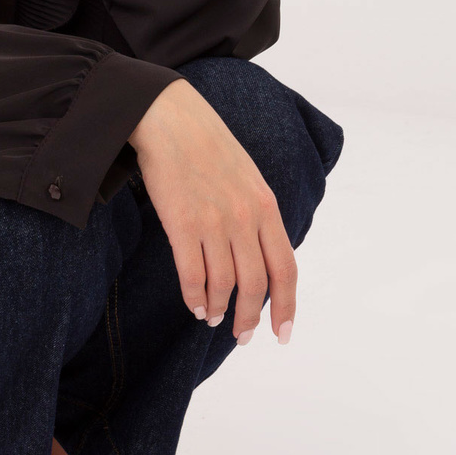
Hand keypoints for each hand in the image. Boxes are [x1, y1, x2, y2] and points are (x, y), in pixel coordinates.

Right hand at [128, 81, 296, 344]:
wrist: (169, 118)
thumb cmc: (205, 144)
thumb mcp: (247, 176)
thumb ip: (257, 213)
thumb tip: (259, 255)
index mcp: (266, 206)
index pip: (285, 268)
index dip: (286, 306)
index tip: (282, 332)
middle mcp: (245, 217)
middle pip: (256, 284)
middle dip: (250, 318)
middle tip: (243, 336)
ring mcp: (213, 221)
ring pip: (223, 284)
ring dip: (218, 309)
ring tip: (211, 318)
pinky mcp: (181, 223)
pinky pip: (192, 274)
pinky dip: (194, 297)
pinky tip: (193, 304)